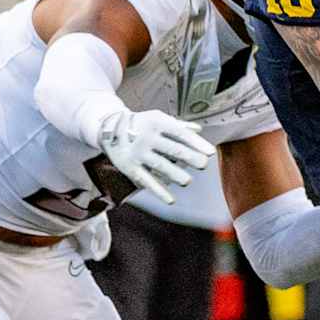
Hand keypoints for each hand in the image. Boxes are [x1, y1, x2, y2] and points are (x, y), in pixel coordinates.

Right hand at [97, 109, 214, 204]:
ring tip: (187, 181)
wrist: (108, 127)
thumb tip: (199, 130)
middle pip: (172, 149)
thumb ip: (178, 126)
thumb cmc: (141, 124)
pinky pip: (146, 180)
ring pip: (159, 165)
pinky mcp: (129, 166)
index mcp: (158, 123)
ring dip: (175, 175)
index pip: (180, 133)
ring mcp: (138, 152)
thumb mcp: (157, 119)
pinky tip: (171, 200)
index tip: (211, 152)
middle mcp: (147, 137)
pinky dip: (158, 191)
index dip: (196, 143)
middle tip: (203, 165)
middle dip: (189, 157)